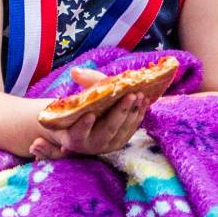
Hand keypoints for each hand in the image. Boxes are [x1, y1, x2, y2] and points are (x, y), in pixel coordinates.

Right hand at [30, 68, 149, 158]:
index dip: (83, 126)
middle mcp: (90, 145)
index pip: (78, 133)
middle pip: (107, 130)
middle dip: (120, 112)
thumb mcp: (79, 98)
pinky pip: (131, 129)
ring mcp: (107, 145)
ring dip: (132, 112)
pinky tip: (144, 101)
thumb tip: (75, 71)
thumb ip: (81, 84)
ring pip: (122, 130)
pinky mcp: (120, 142)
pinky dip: (138, 114)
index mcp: (74, 137)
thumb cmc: (78, 110)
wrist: (84, 129)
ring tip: (139, 95)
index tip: (90, 115)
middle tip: (131, 96)